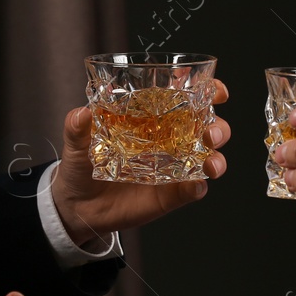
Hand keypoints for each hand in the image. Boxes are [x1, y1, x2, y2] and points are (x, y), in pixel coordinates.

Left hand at [51, 80, 231, 248]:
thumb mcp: (76, 142)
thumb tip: (81, 113)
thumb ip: (77, 127)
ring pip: (209, 158)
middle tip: (210, 133)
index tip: (216, 90)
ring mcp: (174, 167)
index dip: (208, 90)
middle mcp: (171, 139)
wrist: (79, 206)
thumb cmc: (82, 164)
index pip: (188, 97)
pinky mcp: (171, 194)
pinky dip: (198, 187)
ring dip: (217, 158)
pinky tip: (194, 185)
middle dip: (218, 127)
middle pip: (208, 127)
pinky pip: (193, 189)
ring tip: (211, 163)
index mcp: (154, 117)